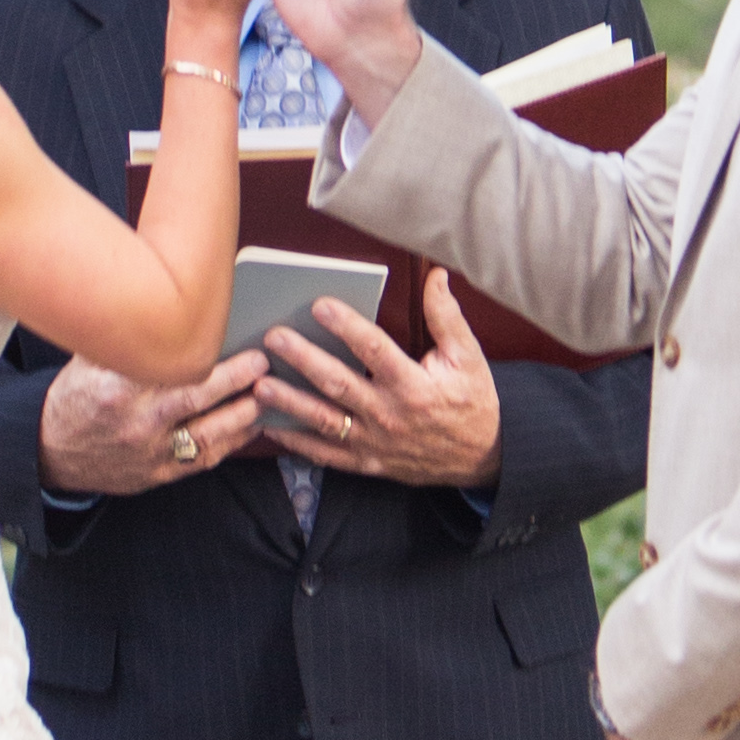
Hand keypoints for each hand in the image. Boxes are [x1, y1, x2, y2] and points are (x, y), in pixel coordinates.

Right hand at [37, 348, 270, 496]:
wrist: (52, 453)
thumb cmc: (75, 399)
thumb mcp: (87, 362)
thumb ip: (122, 340)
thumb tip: (153, 301)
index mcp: (116, 390)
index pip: (167, 368)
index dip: (203, 354)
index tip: (227, 337)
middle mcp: (136, 423)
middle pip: (196, 399)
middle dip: (235, 379)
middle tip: (262, 361)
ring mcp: (150, 453)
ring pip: (209, 434)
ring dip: (243, 414)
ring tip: (268, 393)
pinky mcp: (159, 475)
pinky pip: (204, 459)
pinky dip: (233, 442)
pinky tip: (252, 424)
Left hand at [251, 273, 502, 489]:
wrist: (481, 459)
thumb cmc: (471, 402)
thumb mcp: (470, 358)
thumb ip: (447, 317)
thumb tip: (435, 276)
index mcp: (414, 385)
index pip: (375, 350)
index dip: (347, 327)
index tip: (320, 305)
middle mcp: (390, 415)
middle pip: (339, 384)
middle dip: (303, 359)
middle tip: (274, 337)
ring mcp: (374, 443)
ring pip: (324, 420)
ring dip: (289, 402)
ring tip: (259, 385)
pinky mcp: (366, 463)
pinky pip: (325, 454)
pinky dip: (296, 443)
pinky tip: (269, 426)